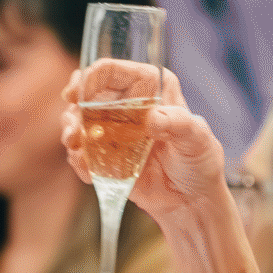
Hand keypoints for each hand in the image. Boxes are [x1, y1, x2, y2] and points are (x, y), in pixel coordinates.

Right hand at [60, 65, 229, 225]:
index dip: (88, 78)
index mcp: (148, 87)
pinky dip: (80, 161)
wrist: (192, 201)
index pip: (110, 72)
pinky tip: (87, 169)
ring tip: (76, 148)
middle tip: (73, 132)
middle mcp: (126, 104)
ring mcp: (113, 131)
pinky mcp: (105, 156)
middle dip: (73, 111)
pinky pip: (83, 154)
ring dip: (72, 134)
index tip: (75, 95)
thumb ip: (179, 124)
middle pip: (86, 96)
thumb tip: (152, 119)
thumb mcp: (197, 139)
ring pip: (79, 123)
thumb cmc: (200, 162)